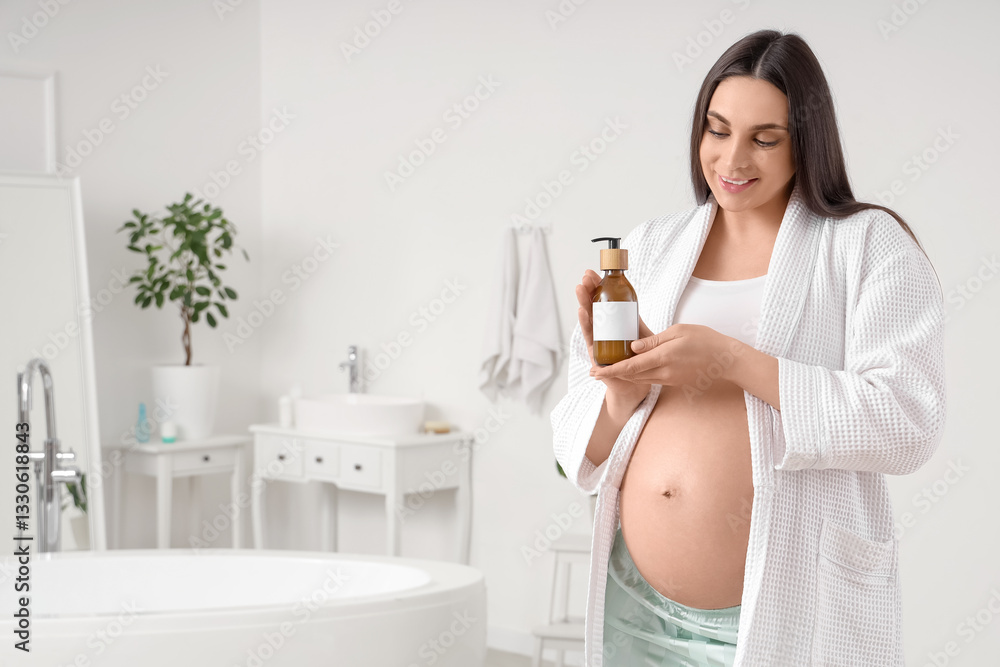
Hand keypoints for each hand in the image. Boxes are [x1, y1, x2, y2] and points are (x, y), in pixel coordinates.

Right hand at [576, 269, 652, 403]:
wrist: (635, 385)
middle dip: (588, 291)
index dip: (597, 288)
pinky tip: (582, 311)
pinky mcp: (596, 353)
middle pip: (592, 307)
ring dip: (583, 303)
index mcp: (611, 325)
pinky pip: (590, 336)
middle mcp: (601, 331)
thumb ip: (637, 325)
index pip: (602, 302)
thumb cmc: (637, 362)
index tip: (592, 273)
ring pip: (588, 319)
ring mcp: (597, 341)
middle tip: (584, 277)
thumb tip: (633, 307)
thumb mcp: (641, 338)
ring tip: (580, 289)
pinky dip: (586, 323)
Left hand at [591, 323, 734, 388]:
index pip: (630, 366)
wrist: (725, 360)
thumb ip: (653, 340)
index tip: (594, 371)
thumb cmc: (704, 340)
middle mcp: (663, 372)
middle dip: (611, 374)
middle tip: (594, 371)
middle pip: (630, 375)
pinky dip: (636, 375)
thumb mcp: (678, 331)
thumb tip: (633, 347)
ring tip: (607, 368)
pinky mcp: (673, 382)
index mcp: (663, 357)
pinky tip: (630, 368)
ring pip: (639, 379)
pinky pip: (650, 379)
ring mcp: (668, 379)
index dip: (610, 370)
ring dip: (623, 375)